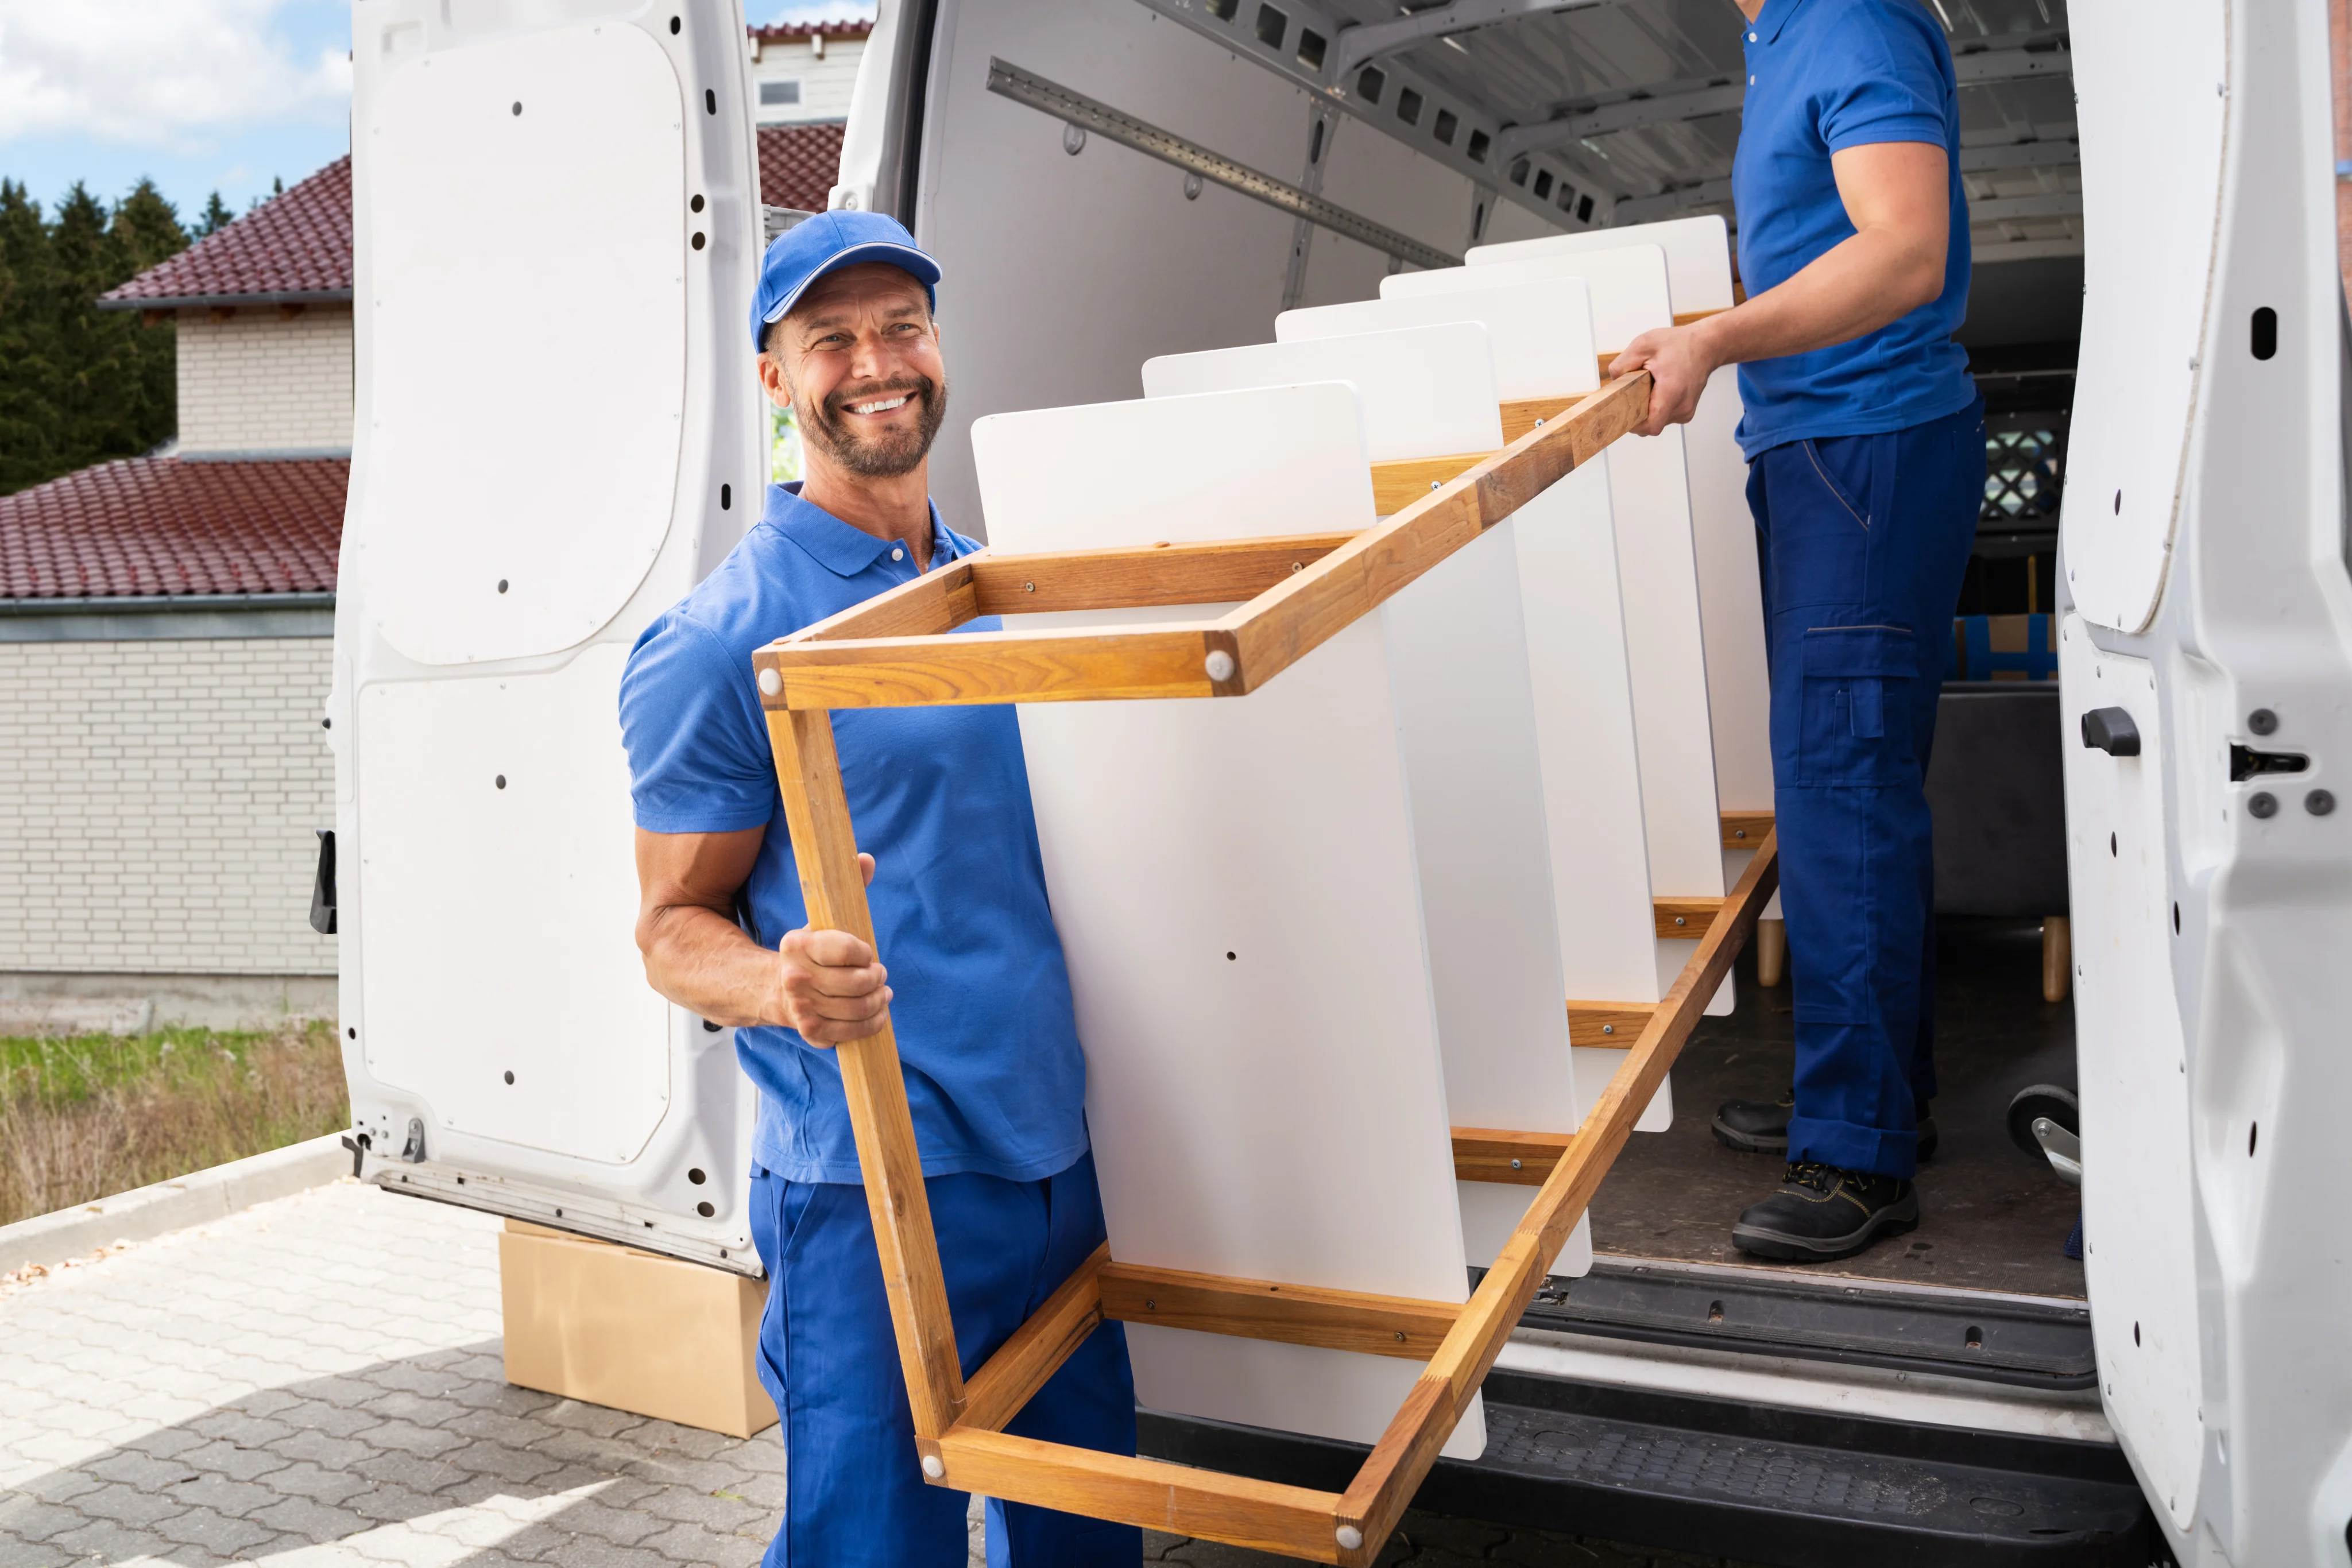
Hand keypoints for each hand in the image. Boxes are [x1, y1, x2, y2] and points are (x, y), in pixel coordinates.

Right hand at [773, 853, 890, 1045]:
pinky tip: (876, 1014)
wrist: (777, 988)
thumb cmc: (813, 951)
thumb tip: (865, 859)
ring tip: (882, 994)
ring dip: (879, 1001)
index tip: (866, 953)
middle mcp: (795, 977)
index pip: (848, 949)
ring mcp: (801, 1007)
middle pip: (857, 982)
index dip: (865, 953)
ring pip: (858, 1008)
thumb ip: (847, 887)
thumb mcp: (826, 919)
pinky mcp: (810, 1031)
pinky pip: (851, 1032)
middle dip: (877, 978)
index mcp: (797, 943)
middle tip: (879, 975)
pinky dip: (871, 1024)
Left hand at [1610, 322, 1720, 436]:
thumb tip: (1612, 383)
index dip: (1634, 425)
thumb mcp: (1642, 345)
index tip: (1624, 415)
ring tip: (1650, 388)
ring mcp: (1686, 411)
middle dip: (1638, 413)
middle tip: (1635, 395)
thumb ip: (1622, 365)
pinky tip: (1659, 391)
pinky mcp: (1687, 411)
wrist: (1706, 345)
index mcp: (1671, 392)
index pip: (1651, 426)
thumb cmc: (1679, 344)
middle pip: (1651, 425)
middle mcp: (1682, 406)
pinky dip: (1658, 407)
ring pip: (1658, 421)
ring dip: (1648, 409)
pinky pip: (1665, 416)